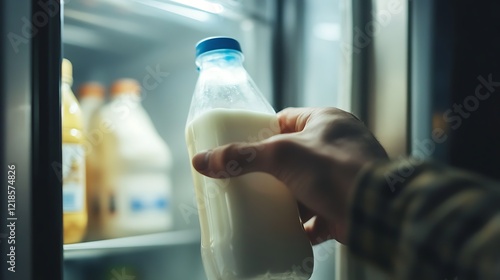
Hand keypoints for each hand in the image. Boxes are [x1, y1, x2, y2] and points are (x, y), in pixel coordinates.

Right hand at [192, 107, 387, 243]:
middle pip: (292, 157)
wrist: (374, 209)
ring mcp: (341, 177)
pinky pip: (316, 215)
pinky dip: (300, 224)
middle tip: (245, 178)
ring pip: (303, 186)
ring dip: (284, 198)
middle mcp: (337, 146)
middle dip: (270, 170)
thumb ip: (242, 155)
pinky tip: (284, 230)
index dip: (263, 131)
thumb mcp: (282, 154)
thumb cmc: (334, 168)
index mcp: (326, 121)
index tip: (243, 146)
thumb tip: (202, 160)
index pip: (287, 120)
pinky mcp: (343, 206)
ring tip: (258, 205)